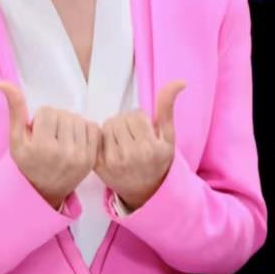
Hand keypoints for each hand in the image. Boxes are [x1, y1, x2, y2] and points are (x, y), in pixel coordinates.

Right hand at [2, 82, 97, 208]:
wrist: (44, 191)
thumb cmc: (28, 162)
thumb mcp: (16, 139)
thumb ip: (14, 110)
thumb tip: (3, 83)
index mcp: (42, 146)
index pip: (46, 111)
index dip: (40, 119)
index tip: (37, 133)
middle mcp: (63, 151)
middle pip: (63, 114)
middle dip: (55, 120)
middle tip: (49, 136)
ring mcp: (80, 156)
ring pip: (77, 119)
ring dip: (69, 124)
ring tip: (61, 137)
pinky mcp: (92, 159)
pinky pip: (92, 128)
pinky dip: (84, 129)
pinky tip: (74, 140)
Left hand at [98, 81, 182, 210]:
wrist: (145, 191)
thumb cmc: (158, 160)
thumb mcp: (168, 137)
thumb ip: (167, 108)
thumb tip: (179, 82)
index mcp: (149, 148)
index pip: (135, 116)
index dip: (139, 120)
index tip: (144, 132)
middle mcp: (130, 156)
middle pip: (119, 119)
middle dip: (126, 123)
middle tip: (133, 136)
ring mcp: (112, 162)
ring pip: (107, 126)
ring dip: (114, 129)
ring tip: (123, 141)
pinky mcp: (98, 166)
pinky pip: (95, 137)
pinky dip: (102, 139)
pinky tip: (112, 148)